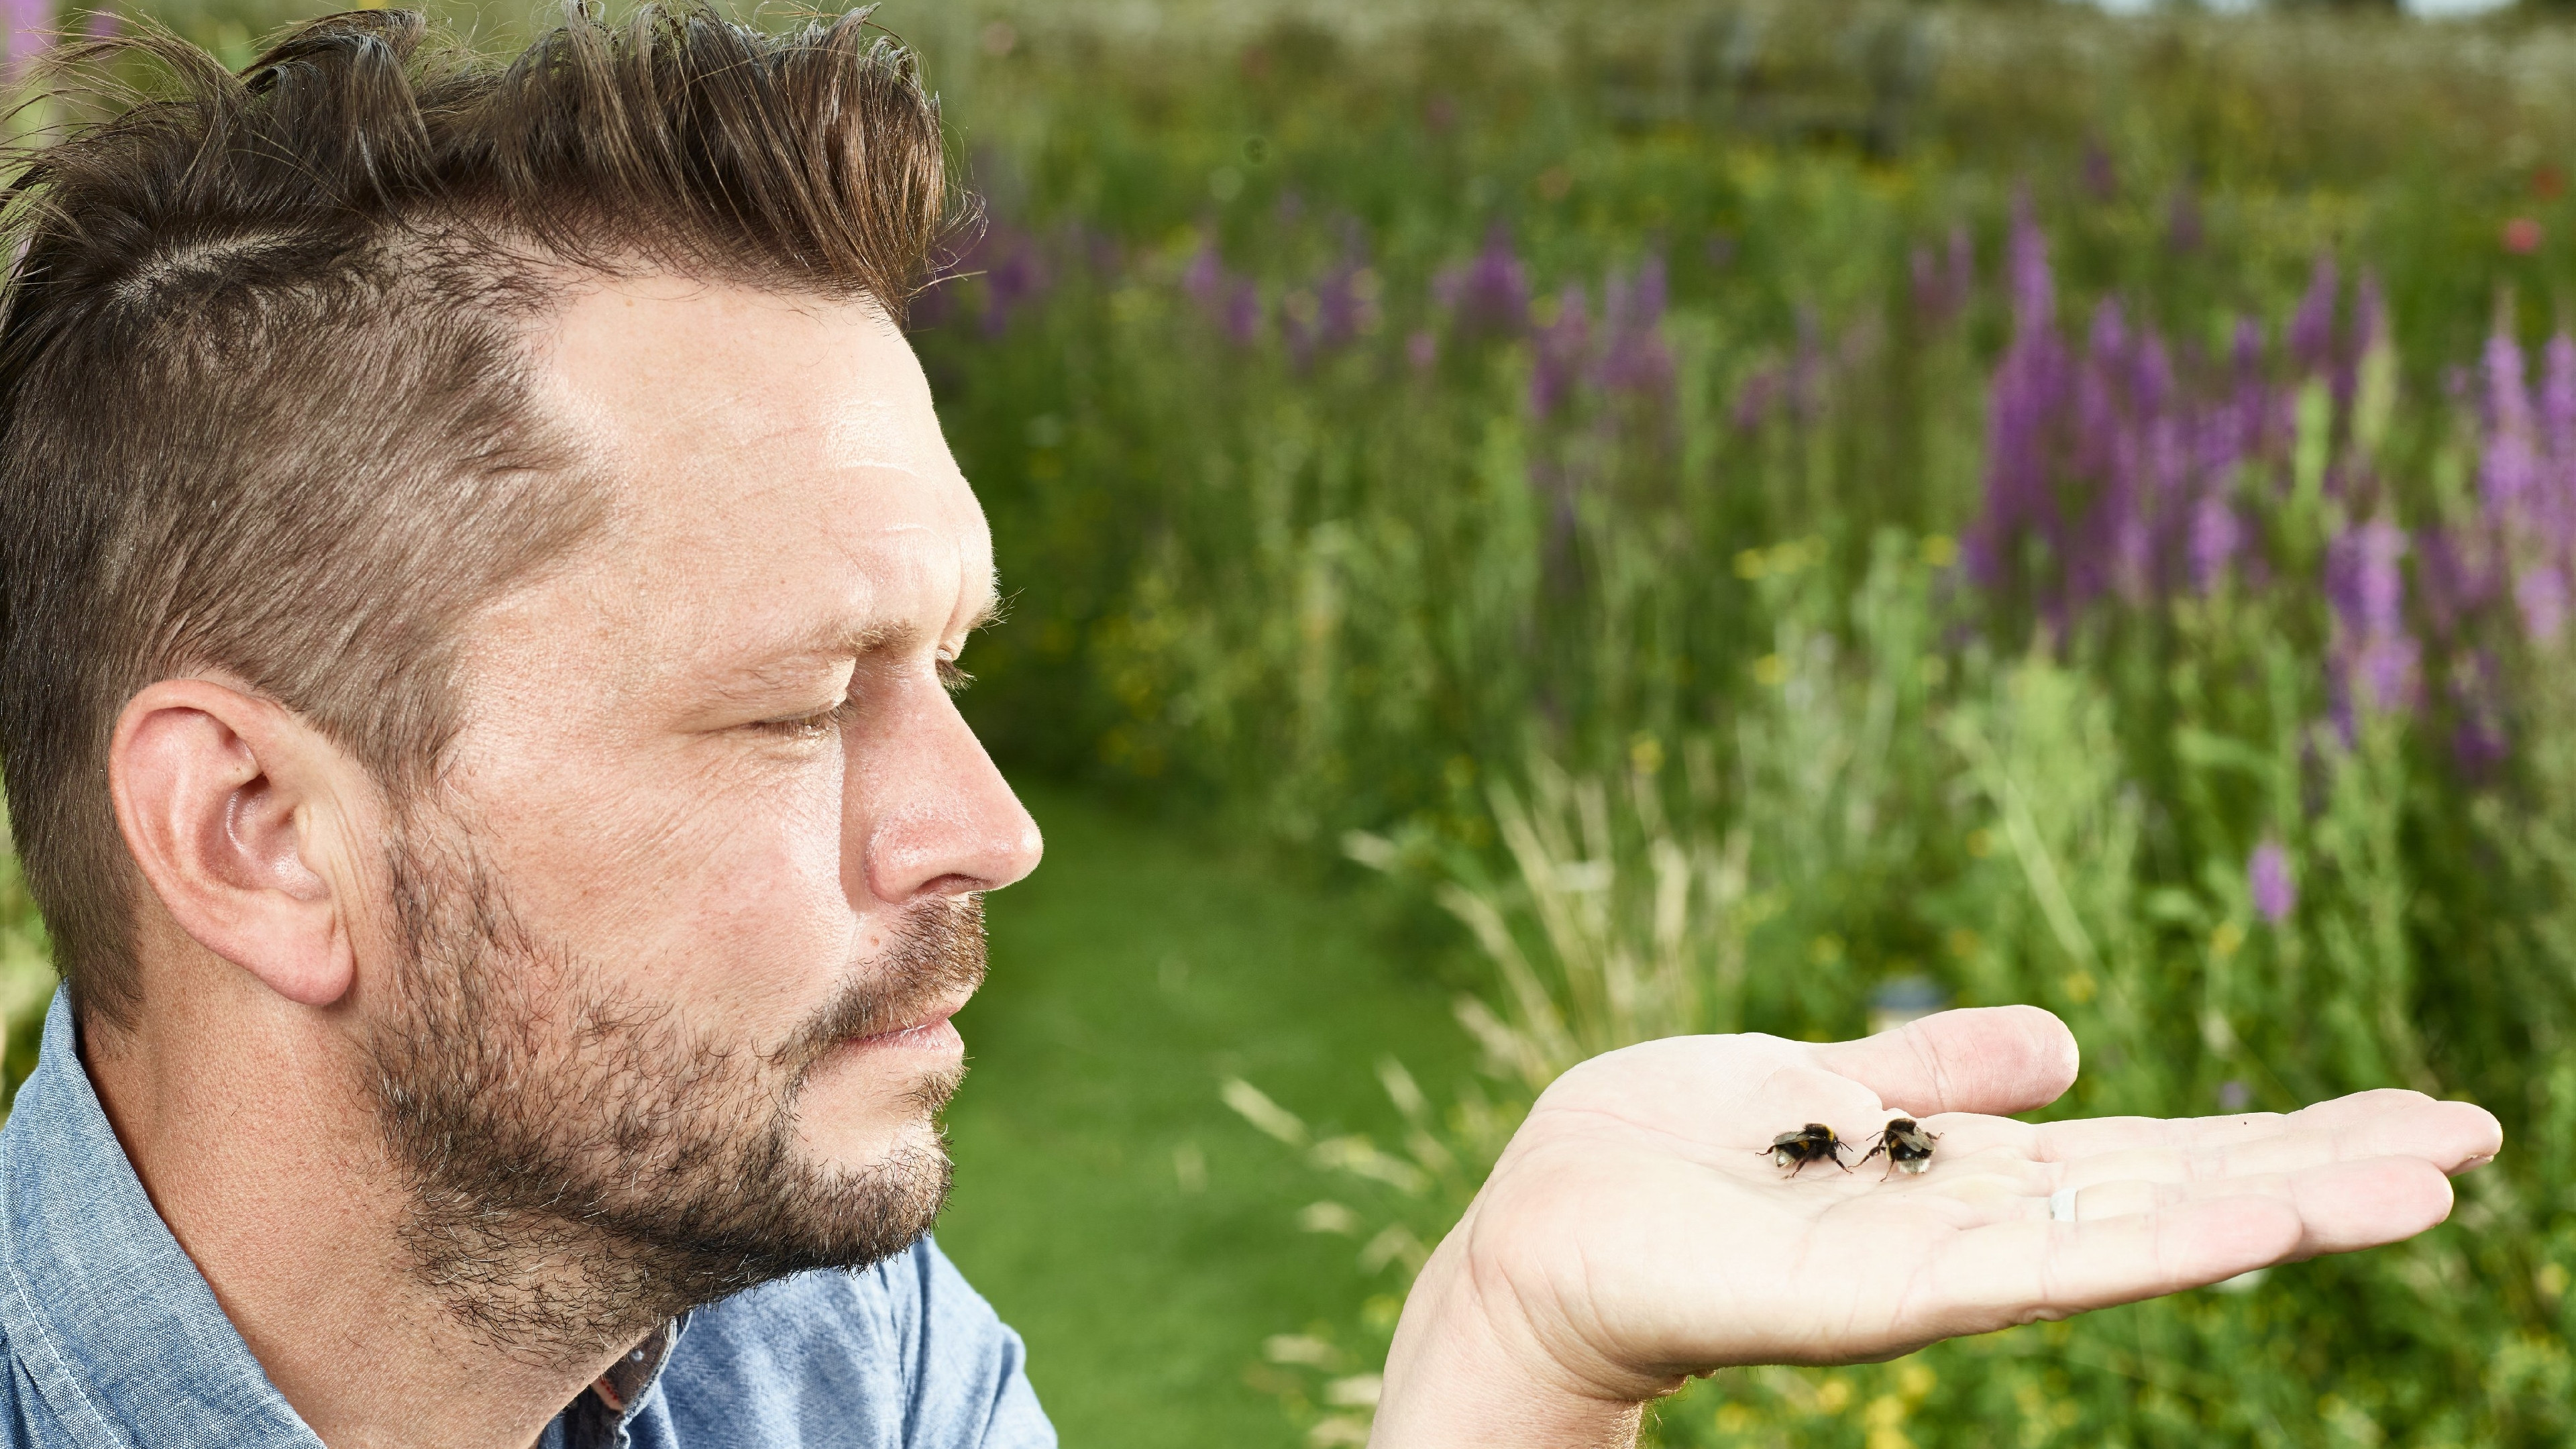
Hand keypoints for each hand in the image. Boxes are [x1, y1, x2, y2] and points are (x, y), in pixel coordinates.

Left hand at [1369, 1006, 2501, 1448]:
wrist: (1539, 1226)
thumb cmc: (1666, 1159)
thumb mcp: (1823, 1083)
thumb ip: (1936, 1072)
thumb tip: (2069, 1038)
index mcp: (1964, 1177)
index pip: (2150, 1157)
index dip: (2276, 1139)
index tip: (2413, 1112)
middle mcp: (1970, 1232)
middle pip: (2172, 1199)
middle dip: (2317, 1175)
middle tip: (2475, 1142)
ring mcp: (1931, 1272)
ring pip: (2131, 1241)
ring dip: (2271, 1212)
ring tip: (2416, 1186)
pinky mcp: (1870, 1299)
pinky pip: (2029, 1271)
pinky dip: (2145, 1247)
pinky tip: (2248, 1225)